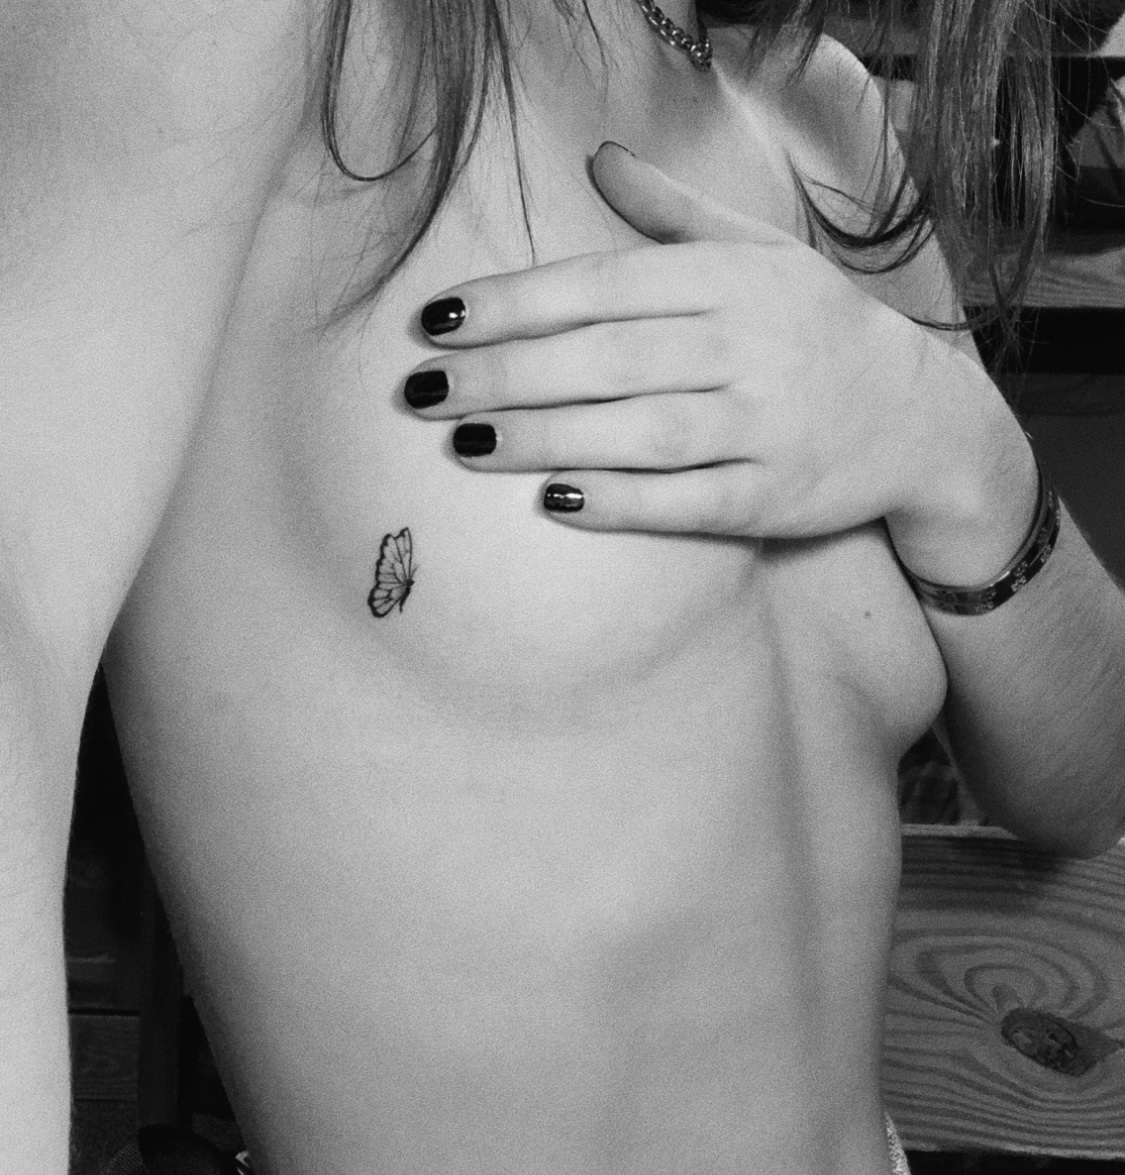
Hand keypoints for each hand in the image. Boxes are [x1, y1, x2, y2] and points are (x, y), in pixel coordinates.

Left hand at [407, 143, 1034, 580]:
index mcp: (731, 279)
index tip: (438, 321)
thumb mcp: (760, 253)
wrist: (923, 418)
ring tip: (466, 443)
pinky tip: (553, 501)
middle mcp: (748, 346)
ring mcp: (766, 425)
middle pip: (607, 358)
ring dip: (545, 438)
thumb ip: (674, 212)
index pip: (604, 285)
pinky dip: (620, 503)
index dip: (516, 303)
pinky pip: (688, 501)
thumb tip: (597, 157)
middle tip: (422, 393)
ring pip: (639, 430)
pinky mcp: (776, 496)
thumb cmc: (816, 328)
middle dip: (505, 374)